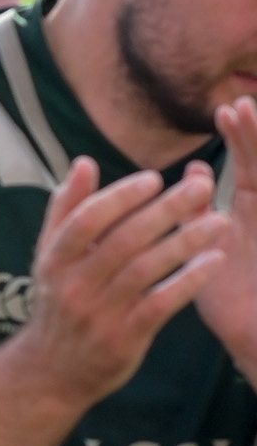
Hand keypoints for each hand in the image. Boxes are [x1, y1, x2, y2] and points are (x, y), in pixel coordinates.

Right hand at [19, 157, 227, 403]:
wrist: (50, 372)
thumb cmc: (59, 305)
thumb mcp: (50, 258)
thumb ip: (66, 210)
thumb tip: (83, 164)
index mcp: (54, 261)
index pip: (85, 220)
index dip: (120, 197)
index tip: (154, 178)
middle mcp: (73, 286)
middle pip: (122, 241)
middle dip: (165, 210)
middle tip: (202, 187)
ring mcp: (98, 314)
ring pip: (145, 270)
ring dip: (185, 242)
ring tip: (220, 221)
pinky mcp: (123, 339)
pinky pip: (160, 305)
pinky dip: (188, 282)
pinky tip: (213, 261)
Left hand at [194, 98, 256, 368]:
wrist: (256, 340)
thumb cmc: (233, 297)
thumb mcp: (208, 246)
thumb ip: (198, 209)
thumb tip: (195, 168)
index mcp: (255, 209)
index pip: (252, 162)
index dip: (241, 136)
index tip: (224, 110)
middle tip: (242, 105)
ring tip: (252, 122)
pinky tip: (256, 176)